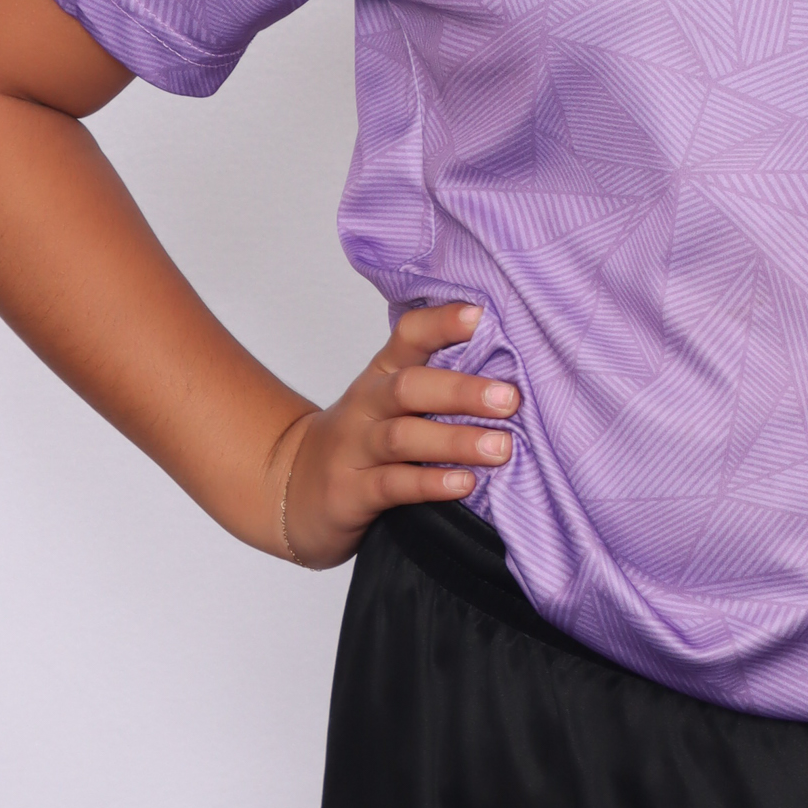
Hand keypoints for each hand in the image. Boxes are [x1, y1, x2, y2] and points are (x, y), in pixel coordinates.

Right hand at [266, 304, 515, 569]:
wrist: (291, 489)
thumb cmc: (361, 441)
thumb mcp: (390, 405)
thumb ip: (438, 386)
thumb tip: (515, 376)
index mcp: (381, 376)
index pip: (408, 337)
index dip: (442, 323)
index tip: (481, 315)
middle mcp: (367, 406)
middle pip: (408, 386)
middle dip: (462, 390)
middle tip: (510, 398)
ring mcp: (354, 449)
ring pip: (403, 437)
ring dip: (456, 440)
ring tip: (501, 447)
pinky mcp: (350, 492)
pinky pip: (392, 485)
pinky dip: (430, 483)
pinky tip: (464, 484)